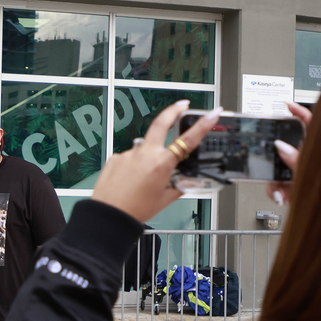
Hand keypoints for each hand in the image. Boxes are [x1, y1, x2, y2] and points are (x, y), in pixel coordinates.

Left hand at [90, 101, 220, 222]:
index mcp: (161, 164)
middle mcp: (145, 154)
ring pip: (144, 148)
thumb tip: (185, 180)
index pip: (188, 140)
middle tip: (182, 105)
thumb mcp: (165, 199)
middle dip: (174, 110)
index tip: (212, 113)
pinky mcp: (116, 157)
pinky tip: (131, 181)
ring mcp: (129, 153)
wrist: (109, 215)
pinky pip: (130, 158)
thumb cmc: (135, 210)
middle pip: (161, 122)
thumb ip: (178, 186)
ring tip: (143, 179)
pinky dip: (133, 167)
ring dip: (148, 156)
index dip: (203, 125)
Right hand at [266, 101, 311, 205]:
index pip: (312, 125)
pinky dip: (277, 193)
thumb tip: (282, 146)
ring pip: (278, 172)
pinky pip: (278, 186)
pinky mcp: (294, 187)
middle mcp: (308, 161)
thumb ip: (296, 160)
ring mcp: (300, 174)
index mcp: (318, 152)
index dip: (300, 112)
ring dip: (275, 185)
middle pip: (285, 152)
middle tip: (277, 174)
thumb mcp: (309, 176)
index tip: (288, 105)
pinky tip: (282, 198)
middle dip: (275, 165)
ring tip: (281, 195)